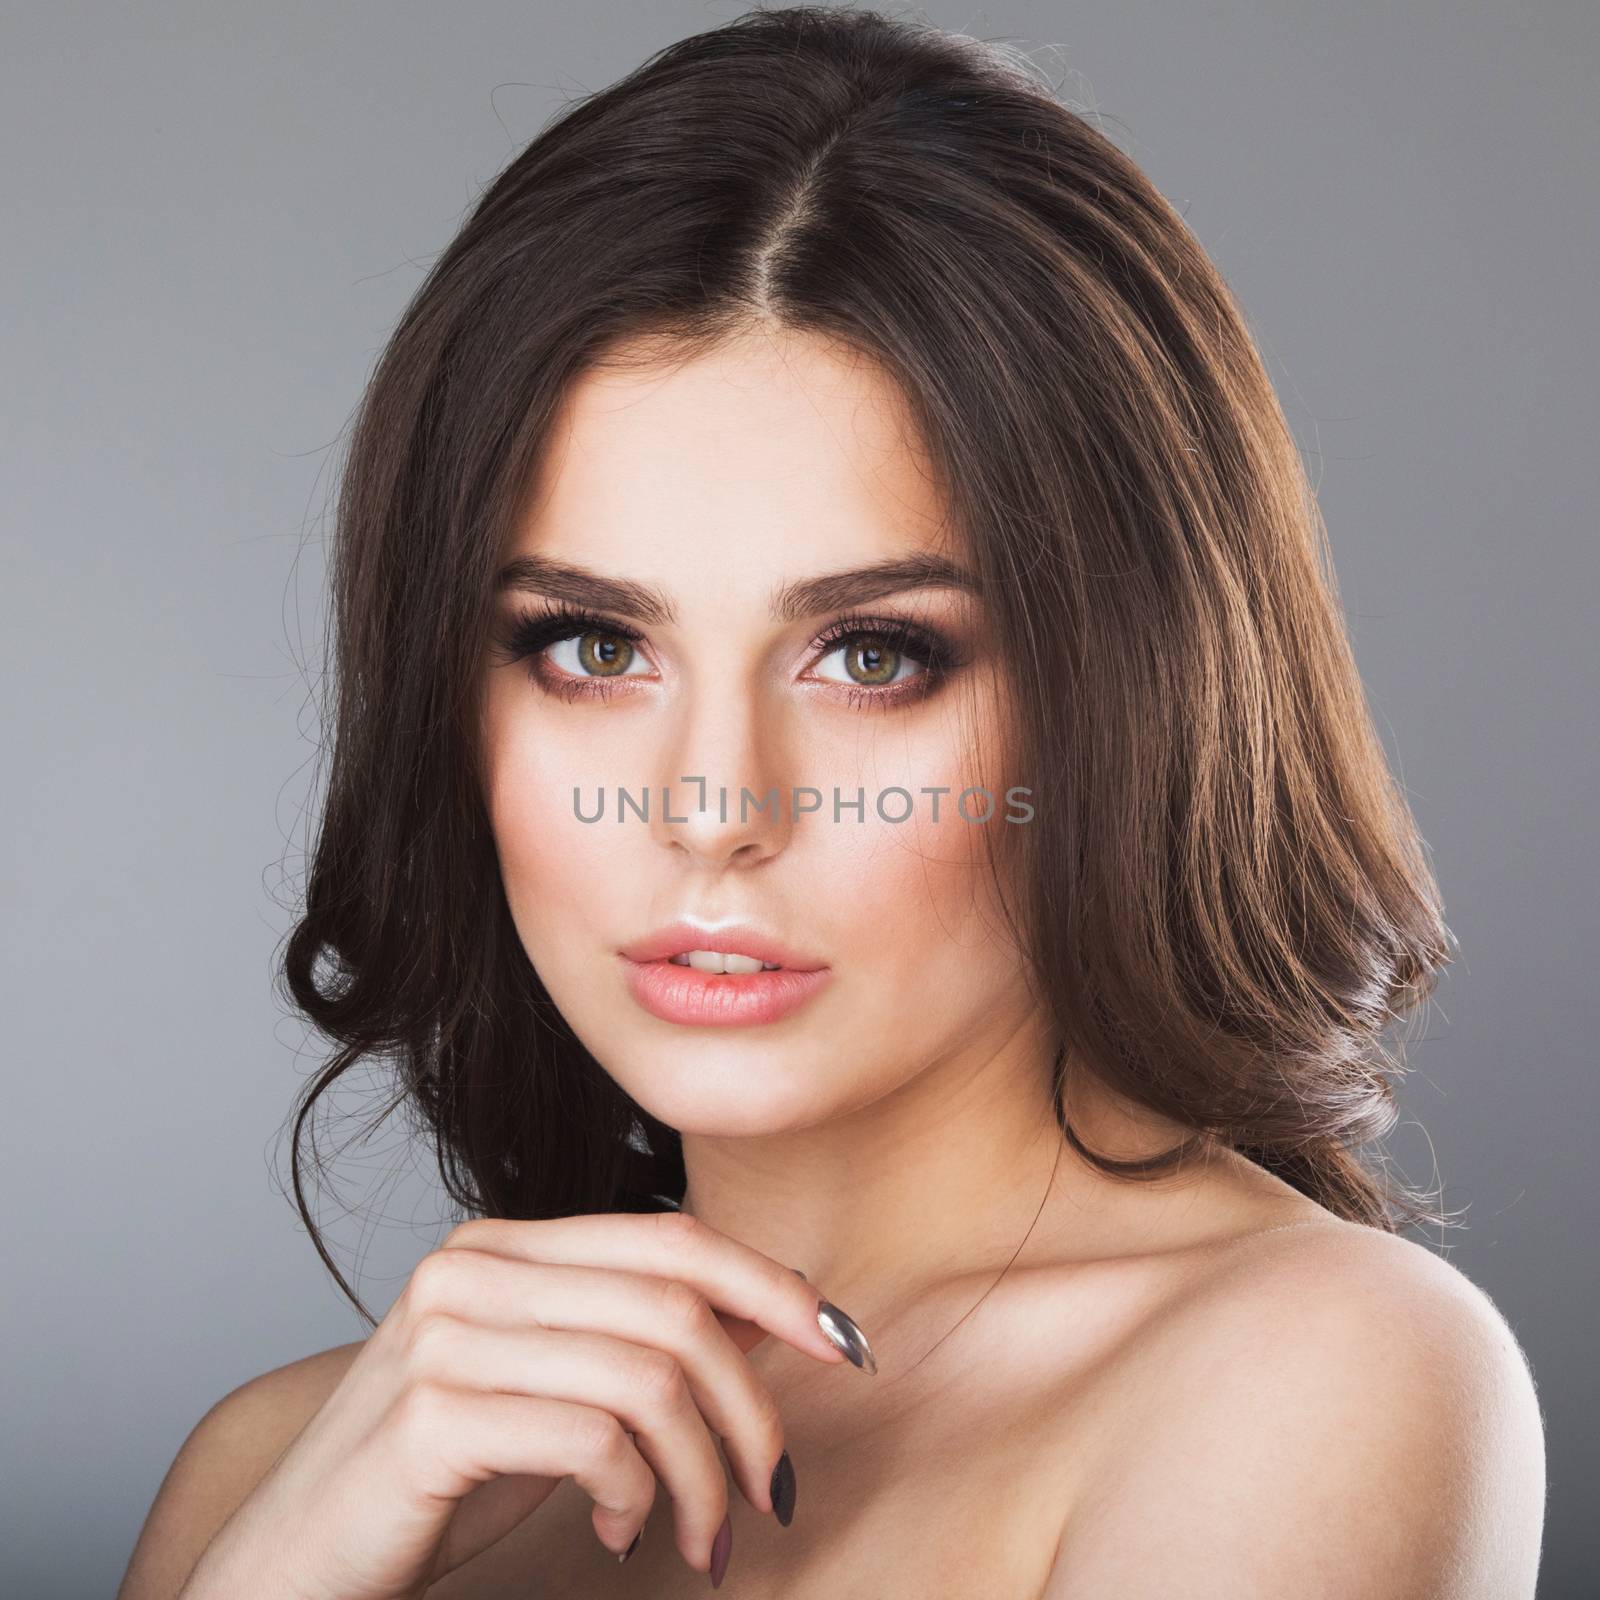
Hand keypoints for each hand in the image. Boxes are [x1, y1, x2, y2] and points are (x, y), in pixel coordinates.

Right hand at [177, 1210, 862, 1598]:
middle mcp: (472, 1268)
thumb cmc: (434, 1481)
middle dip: (751, 1407)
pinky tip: (616, 1533)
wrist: (293, 1567)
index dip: (770, 1285)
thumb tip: (772, 1316)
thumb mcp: (553, 1392)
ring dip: (702, 1474)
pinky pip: (594, 1438)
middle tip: (772, 1491)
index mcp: (504, 1246)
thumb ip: (641, 1341)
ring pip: (649, 1376)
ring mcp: (446, 1334)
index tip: (842, 1345)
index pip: (671, 1239)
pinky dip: (636, 1496)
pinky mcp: (433, 1414)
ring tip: (697, 1536)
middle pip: (675, 1307)